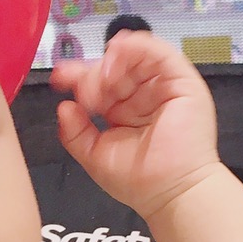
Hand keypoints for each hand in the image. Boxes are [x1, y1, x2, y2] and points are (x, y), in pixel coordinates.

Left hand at [49, 30, 220, 219]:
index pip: (100, 82)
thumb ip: (75, 132)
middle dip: (92, 73)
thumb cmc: (138, 181)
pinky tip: (116, 58)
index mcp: (125, 109)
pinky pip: (159, 52)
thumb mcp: (95, 155)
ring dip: (111, 63)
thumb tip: (64, 107)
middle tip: (84, 95)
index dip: (78, 76)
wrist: (170, 193)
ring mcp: (164, 86)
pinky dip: (135, 48)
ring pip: (134, 55)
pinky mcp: (183, 81)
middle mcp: (144, 95)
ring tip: (102, 84)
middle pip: (114, 66)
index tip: (59, 79)